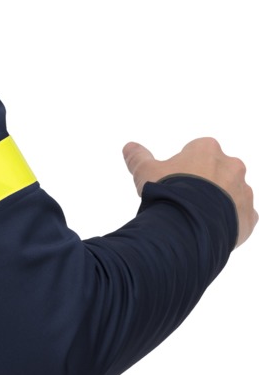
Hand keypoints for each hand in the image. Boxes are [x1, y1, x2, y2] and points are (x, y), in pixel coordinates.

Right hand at [123, 138, 256, 247]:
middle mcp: (231, 165)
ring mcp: (243, 191)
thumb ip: (138, 157)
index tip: (173, 179)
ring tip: (196, 215)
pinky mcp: (249, 215)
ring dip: (219, 200)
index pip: (197, 150)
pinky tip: (209, 227)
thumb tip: (129, 147)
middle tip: (184, 198)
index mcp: (207, 149)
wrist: (187, 225)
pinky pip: (240, 215)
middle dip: (205, 182)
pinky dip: (228, 220)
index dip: (183, 165)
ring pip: (231, 193)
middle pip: (218, 170)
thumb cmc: (167, 192)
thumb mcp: (145, 172)